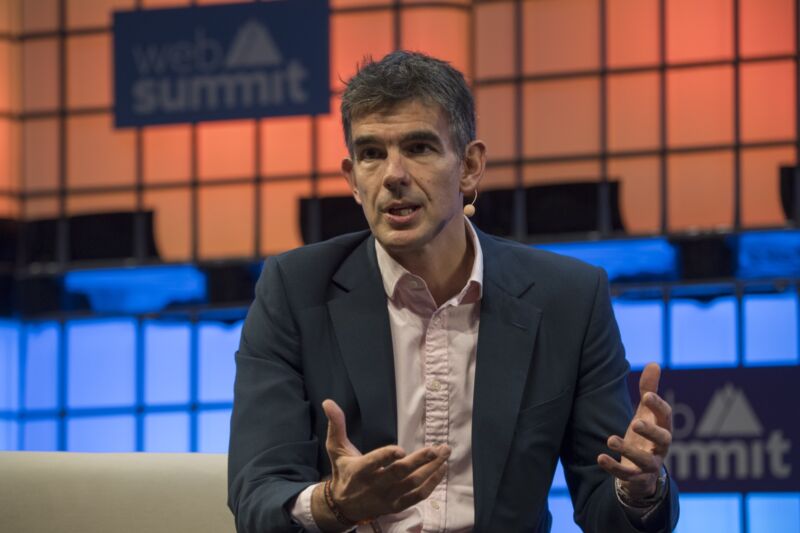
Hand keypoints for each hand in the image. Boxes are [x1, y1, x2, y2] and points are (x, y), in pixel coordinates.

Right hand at [311, 399, 449, 528]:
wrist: (343, 505)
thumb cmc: (342, 471)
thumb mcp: (335, 448)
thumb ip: (336, 425)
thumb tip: (328, 402)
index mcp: (359, 470)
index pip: (374, 462)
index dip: (387, 456)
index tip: (401, 450)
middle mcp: (375, 485)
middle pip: (400, 473)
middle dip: (420, 461)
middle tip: (437, 449)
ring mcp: (387, 497)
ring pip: (412, 484)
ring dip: (431, 469)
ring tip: (444, 455)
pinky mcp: (396, 506)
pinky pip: (417, 496)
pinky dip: (431, 484)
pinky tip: (441, 470)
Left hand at [597, 363, 671, 501]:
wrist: (643, 472)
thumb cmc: (645, 435)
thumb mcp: (646, 412)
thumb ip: (649, 390)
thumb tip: (654, 363)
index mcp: (663, 428)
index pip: (666, 416)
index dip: (658, 406)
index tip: (647, 395)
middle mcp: (660, 447)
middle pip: (663, 440)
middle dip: (651, 431)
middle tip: (636, 422)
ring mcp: (649, 464)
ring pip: (645, 461)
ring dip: (628, 450)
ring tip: (610, 439)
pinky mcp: (636, 477)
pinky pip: (627, 474)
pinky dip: (614, 467)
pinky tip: (600, 457)